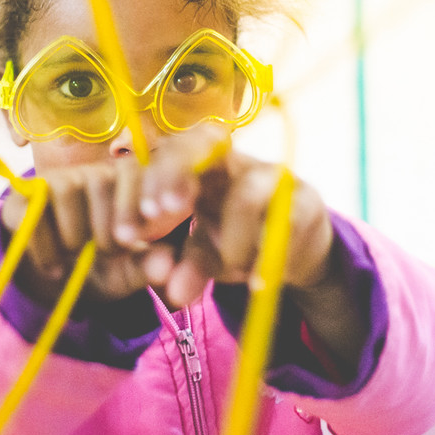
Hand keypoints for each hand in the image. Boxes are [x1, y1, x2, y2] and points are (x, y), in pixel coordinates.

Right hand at [0, 156, 184, 305]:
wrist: (48, 284)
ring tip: (76, 259)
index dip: (132, 205)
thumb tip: (167, 265)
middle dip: (104, 229)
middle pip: (100, 182)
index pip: (133, 173)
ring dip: (73, 235)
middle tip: (103, 255)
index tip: (131, 241)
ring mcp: (55, 180)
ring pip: (66, 190)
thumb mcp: (124, 276)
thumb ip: (146, 268)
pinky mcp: (22, 196)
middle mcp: (92, 174)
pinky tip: (54, 268)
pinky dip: (45, 246)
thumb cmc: (97, 272)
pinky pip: (32, 210)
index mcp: (126, 186)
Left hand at [137, 124, 336, 307]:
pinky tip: (258, 282)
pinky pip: (284, 223)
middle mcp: (234, 160)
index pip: (167, 153)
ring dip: (231, 242)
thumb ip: (185, 268)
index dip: (146, 182)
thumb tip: (174, 294)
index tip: (128, 230)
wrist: (299, 248)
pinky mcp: (305, 199)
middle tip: (158, 215)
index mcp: (199, 166)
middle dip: (173, 175)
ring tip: (233, 270)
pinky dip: (267, 258)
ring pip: (245, 195)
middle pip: (202, 140)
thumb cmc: (238, 241)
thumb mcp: (204, 255)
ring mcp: (272, 175)